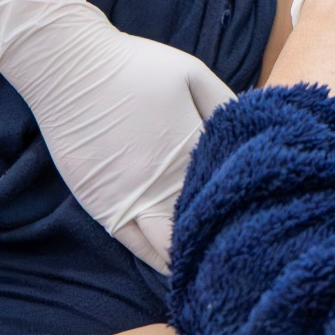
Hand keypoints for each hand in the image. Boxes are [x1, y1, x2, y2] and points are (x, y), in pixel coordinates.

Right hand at [0, 0, 233, 270]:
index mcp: (192, 150)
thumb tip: (255, 128)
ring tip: (213, 265)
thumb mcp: (193, 73)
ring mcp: (131, 200)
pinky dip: (160, 261)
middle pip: (203, 226)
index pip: (229, 189)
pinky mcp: (103, 208)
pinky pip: (138, 248)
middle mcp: (164, 182)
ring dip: (192, 256)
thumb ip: (226, 103)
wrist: (70, 70)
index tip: (264, 214)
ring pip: (171, 247)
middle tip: (244, 248)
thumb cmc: (134, 67)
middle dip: (224, 238)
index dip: (248, 203)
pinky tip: (177, 267)